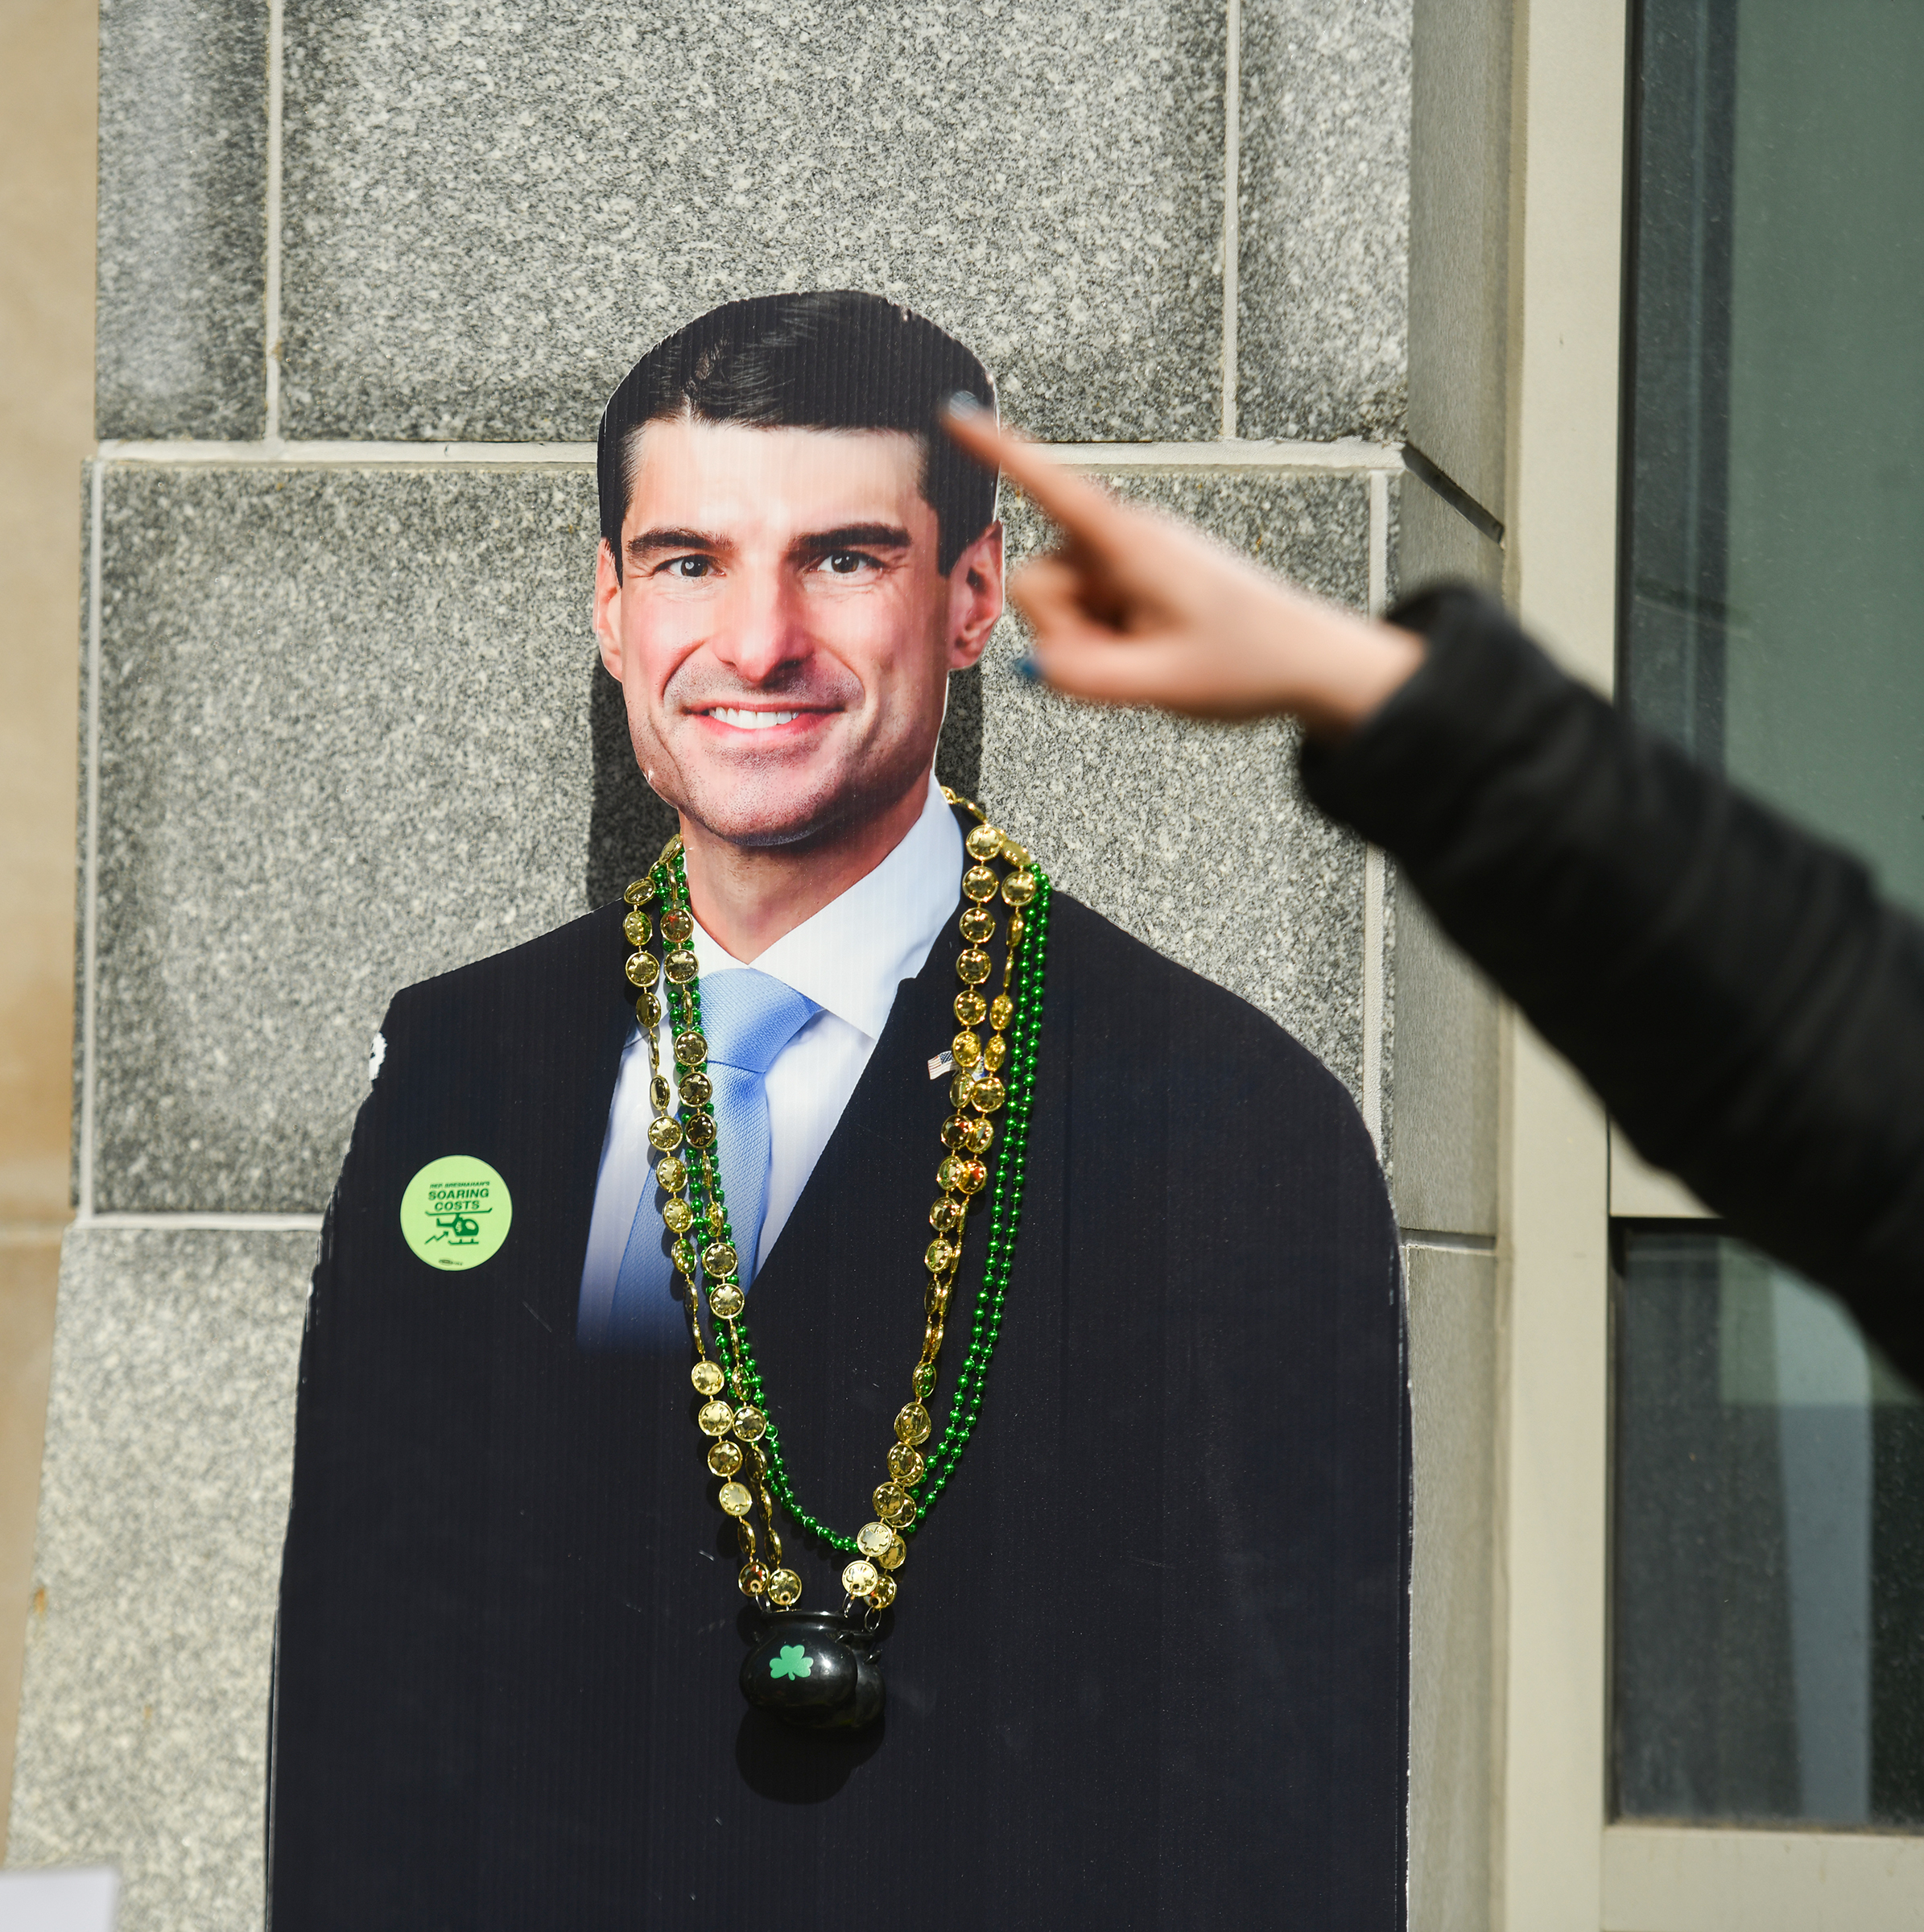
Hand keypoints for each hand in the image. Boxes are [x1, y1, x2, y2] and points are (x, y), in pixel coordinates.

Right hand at [942, 398, 1423, 737]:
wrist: (1310, 662)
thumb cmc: (1248, 662)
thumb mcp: (1161, 684)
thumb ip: (1084, 677)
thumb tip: (1036, 666)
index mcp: (1131, 543)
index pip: (1051, 484)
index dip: (997, 449)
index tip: (952, 411)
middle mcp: (1125, 538)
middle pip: (1039, 580)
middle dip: (1066, 629)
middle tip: (1132, 661)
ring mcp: (1130, 557)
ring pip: (1060, 601)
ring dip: (1090, 639)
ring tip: (1154, 656)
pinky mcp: (1138, 577)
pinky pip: (1089, 608)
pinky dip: (1107, 638)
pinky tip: (1158, 651)